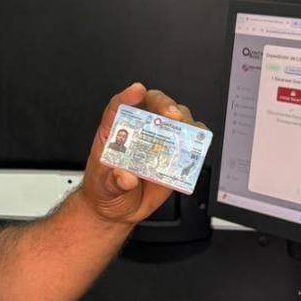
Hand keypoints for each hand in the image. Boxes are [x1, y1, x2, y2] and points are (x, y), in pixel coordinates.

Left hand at [80, 82, 205, 225]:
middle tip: (171, 114)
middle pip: (152, 104)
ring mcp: (158, 141)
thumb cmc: (105, 190)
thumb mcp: (103, 187)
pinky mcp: (173, 156)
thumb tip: (125, 178)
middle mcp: (139, 131)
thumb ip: (113, 181)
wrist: (116, 210)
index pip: (119, 106)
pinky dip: (196, 140)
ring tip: (186, 129)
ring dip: (183, 119)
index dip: (128, 96)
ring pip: (174, 118)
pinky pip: (189, 142)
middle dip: (164, 104)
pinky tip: (195, 145)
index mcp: (115, 132)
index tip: (137, 90)